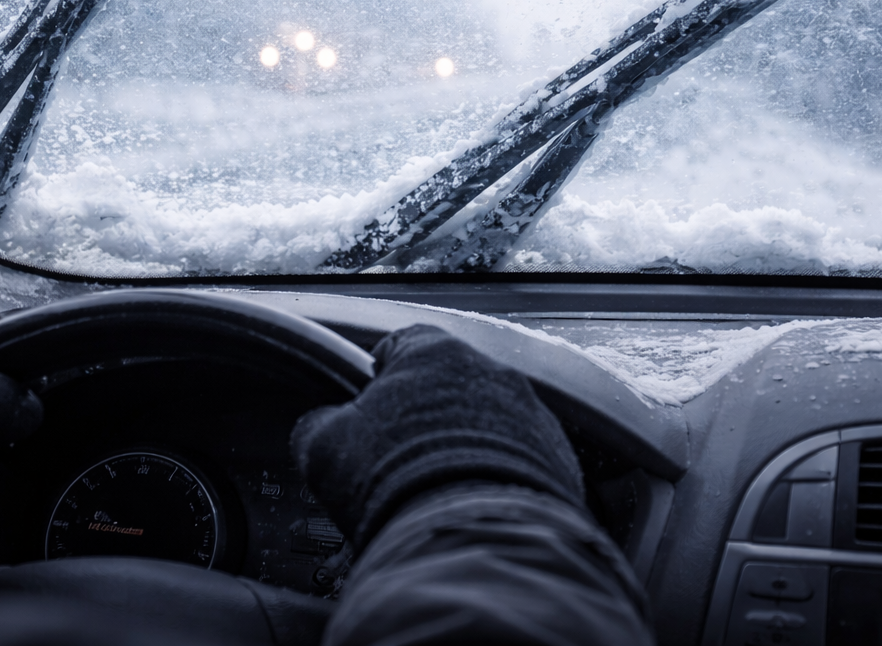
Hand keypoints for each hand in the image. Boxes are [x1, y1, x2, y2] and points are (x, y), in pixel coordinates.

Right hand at [291, 324, 586, 546]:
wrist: (472, 539)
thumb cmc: (391, 482)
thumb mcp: (324, 450)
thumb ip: (318, 425)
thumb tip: (318, 426)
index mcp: (431, 351)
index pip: (402, 343)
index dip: (381, 375)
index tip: (370, 404)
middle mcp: (490, 370)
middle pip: (452, 383)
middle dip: (429, 415)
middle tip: (403, 459)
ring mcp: (533, 415)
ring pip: (493, 421)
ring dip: (471, 447)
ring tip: (443, 492)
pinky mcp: (563, 461)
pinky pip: (527, 461)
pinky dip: (506, 479)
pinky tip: (479, 508)